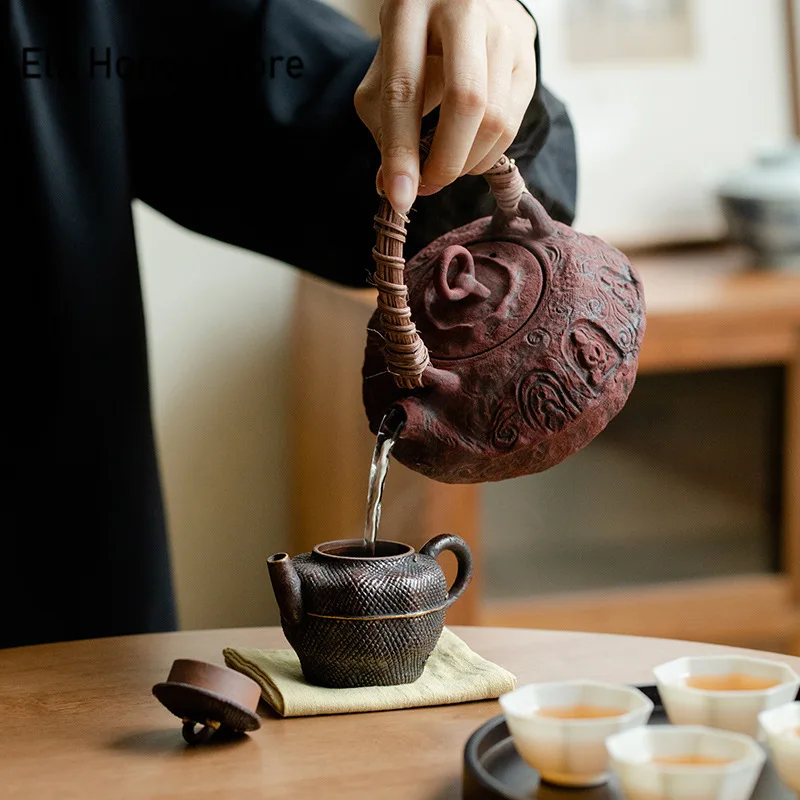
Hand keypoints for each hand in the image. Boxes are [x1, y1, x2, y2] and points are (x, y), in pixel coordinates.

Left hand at [354, 0, 537, 217]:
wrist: (458, 0)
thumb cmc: (413, 43)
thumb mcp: (384, 72)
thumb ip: (384, 126)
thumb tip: (395, 188)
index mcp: (410, 8)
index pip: (406, 90)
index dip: (402, 151)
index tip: (399, 198)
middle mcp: (464, 9)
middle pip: (466, 102)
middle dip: (446, 162)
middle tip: (428, 185)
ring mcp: (504, 29)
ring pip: (496, 118)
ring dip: (468, 162)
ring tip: (447, 166)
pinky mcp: (528, 52)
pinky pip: (514, 120)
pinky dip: (488, 152)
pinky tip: (469, 150)